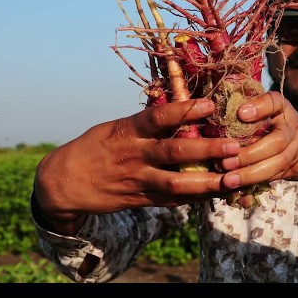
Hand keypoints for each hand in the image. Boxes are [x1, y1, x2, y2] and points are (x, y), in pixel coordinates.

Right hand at [34, 98, 241, 224]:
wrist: (63, 183)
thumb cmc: (96, 147)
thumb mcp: (116, 127)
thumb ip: (145, 119)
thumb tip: (174, 95)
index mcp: (128, 130)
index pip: (158, 117)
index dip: (184, 110)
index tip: (209, 105)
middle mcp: (134, 155)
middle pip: (175, 152)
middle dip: (207, 150)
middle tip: (234, 147)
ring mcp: (138, 180)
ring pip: (176, 184)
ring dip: (207, 182)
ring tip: (232, 178)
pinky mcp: (140, 200)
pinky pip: (172, 201)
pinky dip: (195, 198)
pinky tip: (217, 194)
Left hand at [217, 91, 297, 211]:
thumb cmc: (273, 127)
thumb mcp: (265, 113)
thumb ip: (245, 115)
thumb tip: (208, 122)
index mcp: (282, 108)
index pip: (275, 102)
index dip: (260, 108)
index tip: (240, 114)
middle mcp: (292, 126)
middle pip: (277, 141)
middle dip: (250, 154)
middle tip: (224, 162)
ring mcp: (295, 148)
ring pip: (277, 163)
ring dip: (250, 173)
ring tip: (228, 180)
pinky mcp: (292, 167)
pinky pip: (274, 177)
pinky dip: (254, 183)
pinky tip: (237, 190)